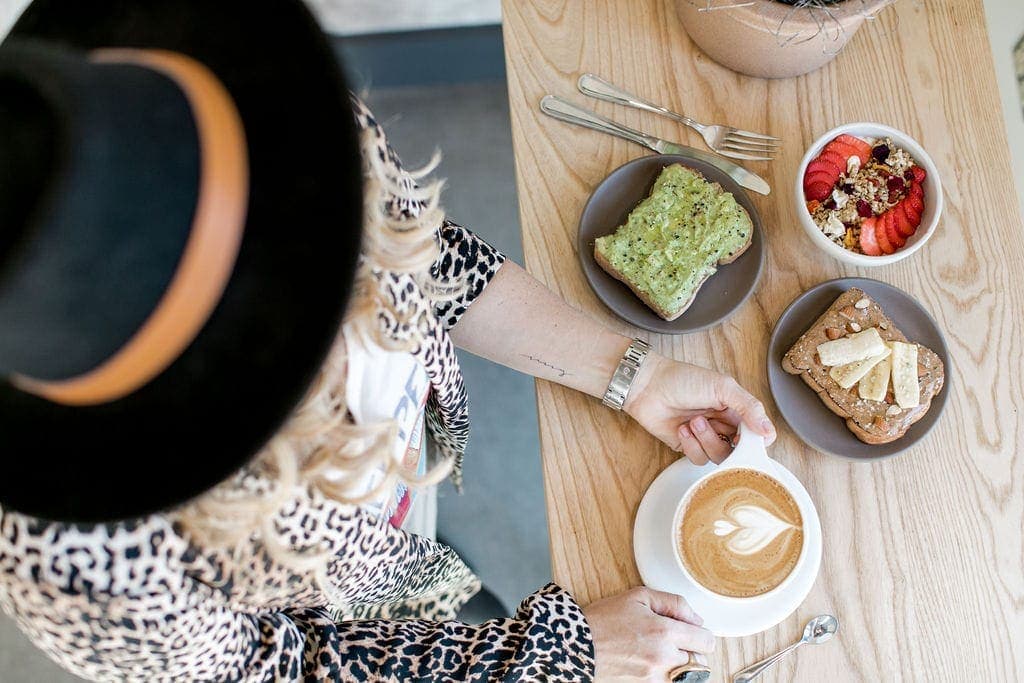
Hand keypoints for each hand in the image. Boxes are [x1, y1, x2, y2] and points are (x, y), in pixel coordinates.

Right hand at [584, 587, 712, 681]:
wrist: (574, 646)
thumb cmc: (603, 619)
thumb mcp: (637, 597)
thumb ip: (673, 603)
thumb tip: (696, 618)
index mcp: (664, 632)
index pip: (706, 642)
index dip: (700, 635)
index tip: (691, 633)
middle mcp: (663, 658)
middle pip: (700, 662)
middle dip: (690, 651)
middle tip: (672, 643)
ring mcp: (654, 678)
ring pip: (687, 677)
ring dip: (680, 667)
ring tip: (660, 655)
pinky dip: (665, 676)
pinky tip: (650, 664)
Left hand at [624, 353, 775, 465]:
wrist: (647, 386)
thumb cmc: (683, 379)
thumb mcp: (722, 387)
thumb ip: (749, 407)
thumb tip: (768, 431)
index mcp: (736, 409)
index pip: (757, 435)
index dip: (755, 442)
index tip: (746, 439)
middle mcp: (722, 425)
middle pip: (739, 451)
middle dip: (726, 441)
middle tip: (716, 427)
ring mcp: (705, 437)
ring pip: (719, 457)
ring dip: (707, 440)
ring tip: (694, 421)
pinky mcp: (687, 446)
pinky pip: (698, 458)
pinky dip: (691, 445)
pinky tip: (682, 428)